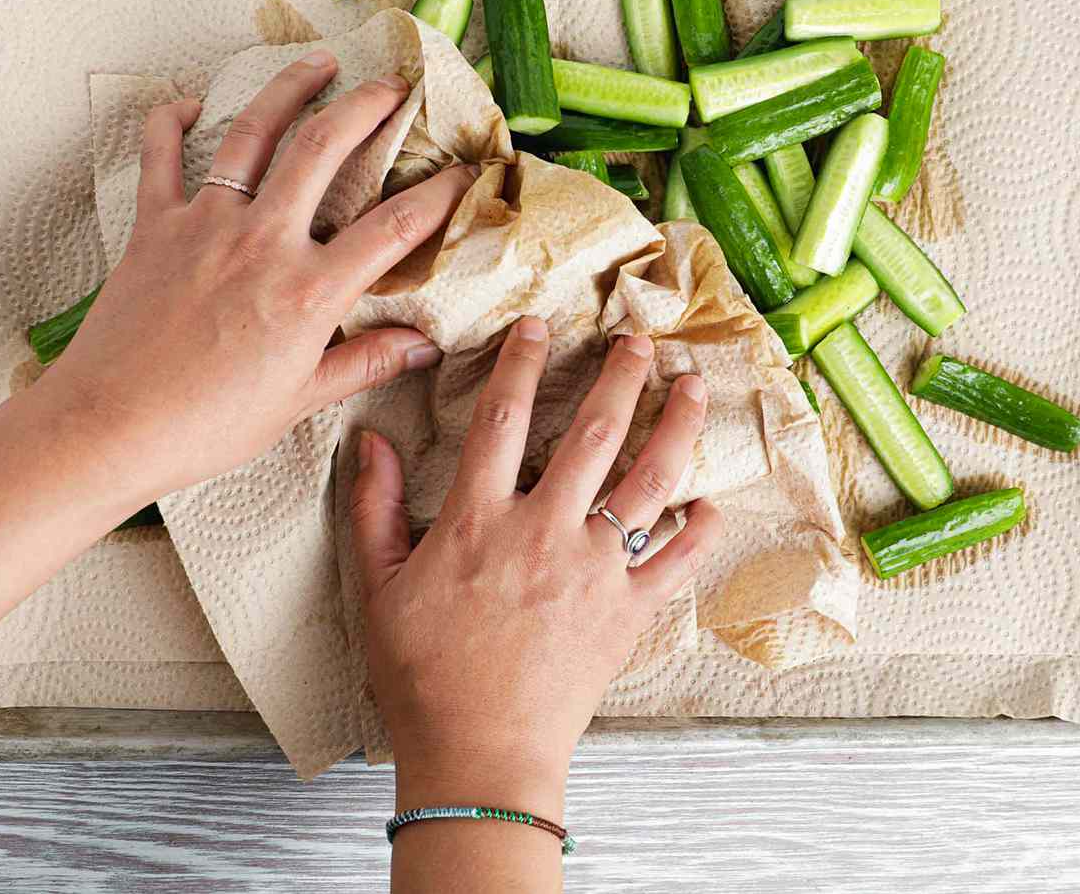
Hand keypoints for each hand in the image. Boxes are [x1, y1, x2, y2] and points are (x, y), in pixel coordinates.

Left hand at [41, 52, 476, 502]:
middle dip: (367, 106)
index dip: (439, 194)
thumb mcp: (299, 401)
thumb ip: (364, 363)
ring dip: (290, 89)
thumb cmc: (207, 424)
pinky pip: (161, 157)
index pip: (394, 227)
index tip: (464, 172)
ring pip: (254, 135)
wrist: (110, 425)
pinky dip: (171, 122)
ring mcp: (205, 226)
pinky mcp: (154, 226)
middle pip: (324, 148)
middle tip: (395, 85)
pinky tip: (189, 103)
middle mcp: (263, 242)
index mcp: (309, 291)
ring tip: (318, 62)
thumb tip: (422, 348)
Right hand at [349, 317, 724, 822]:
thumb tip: (368, 441)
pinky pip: (675, 562)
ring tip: (691, 388)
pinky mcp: (627, 613)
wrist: (478, 753)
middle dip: (620, 377)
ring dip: (675, 428)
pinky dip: (698, 531)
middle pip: (593, 433)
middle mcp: (544, 531)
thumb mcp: (379, 588)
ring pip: (647, 482)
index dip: (522, 362)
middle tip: (639, 340)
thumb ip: (372, 509)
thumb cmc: (423, 676)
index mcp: (479, 520)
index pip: (503, 417)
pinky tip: (711, 505)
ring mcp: (594, 571)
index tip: (540, 326)